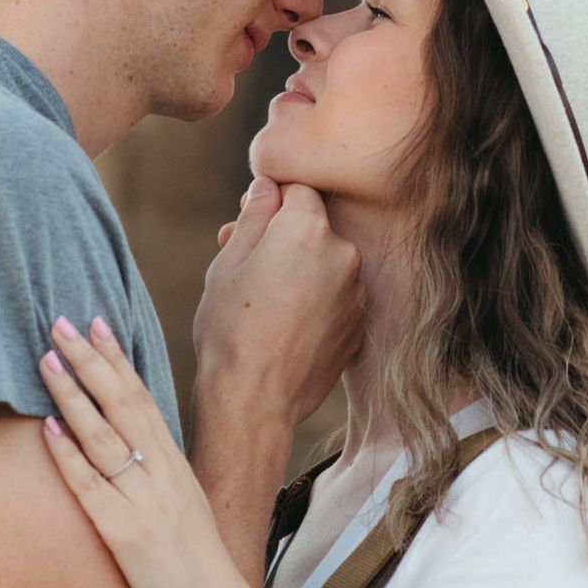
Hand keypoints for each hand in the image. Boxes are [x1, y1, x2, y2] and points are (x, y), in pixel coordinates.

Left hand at [38, 318, 251, 587]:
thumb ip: (158, 477)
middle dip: (90, 361)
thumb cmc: (197, 567)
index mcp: (175, 466)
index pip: (142, 398)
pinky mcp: (124, 534)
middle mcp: (161, 476)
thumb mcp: (184, 508)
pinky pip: (91, 486)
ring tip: (47, 359)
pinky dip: (69, 454)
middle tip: (61, 323)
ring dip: (73, 394)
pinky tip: (49, 427)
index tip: (97, 324)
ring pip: (103, 436)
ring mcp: (143, 503)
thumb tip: (129, 449)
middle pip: (122, 405)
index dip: (117, 360)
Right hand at [194, 178, 363, 429]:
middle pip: (316, 228)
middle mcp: (343, 253)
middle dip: (286, 238)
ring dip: (304, 270)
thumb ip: (254, 217)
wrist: (254, 400)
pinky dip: (318, 302)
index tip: (251, 221)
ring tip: (265, 301)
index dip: (272, 202)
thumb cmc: (230, 328)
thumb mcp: (228, 263)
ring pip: (327, 264)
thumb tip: (268, 188)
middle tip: (247, 263)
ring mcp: (357, 292)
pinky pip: (338, 298)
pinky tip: (287, 324)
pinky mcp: (360, 325)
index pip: (298, 190)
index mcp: (308, 229)